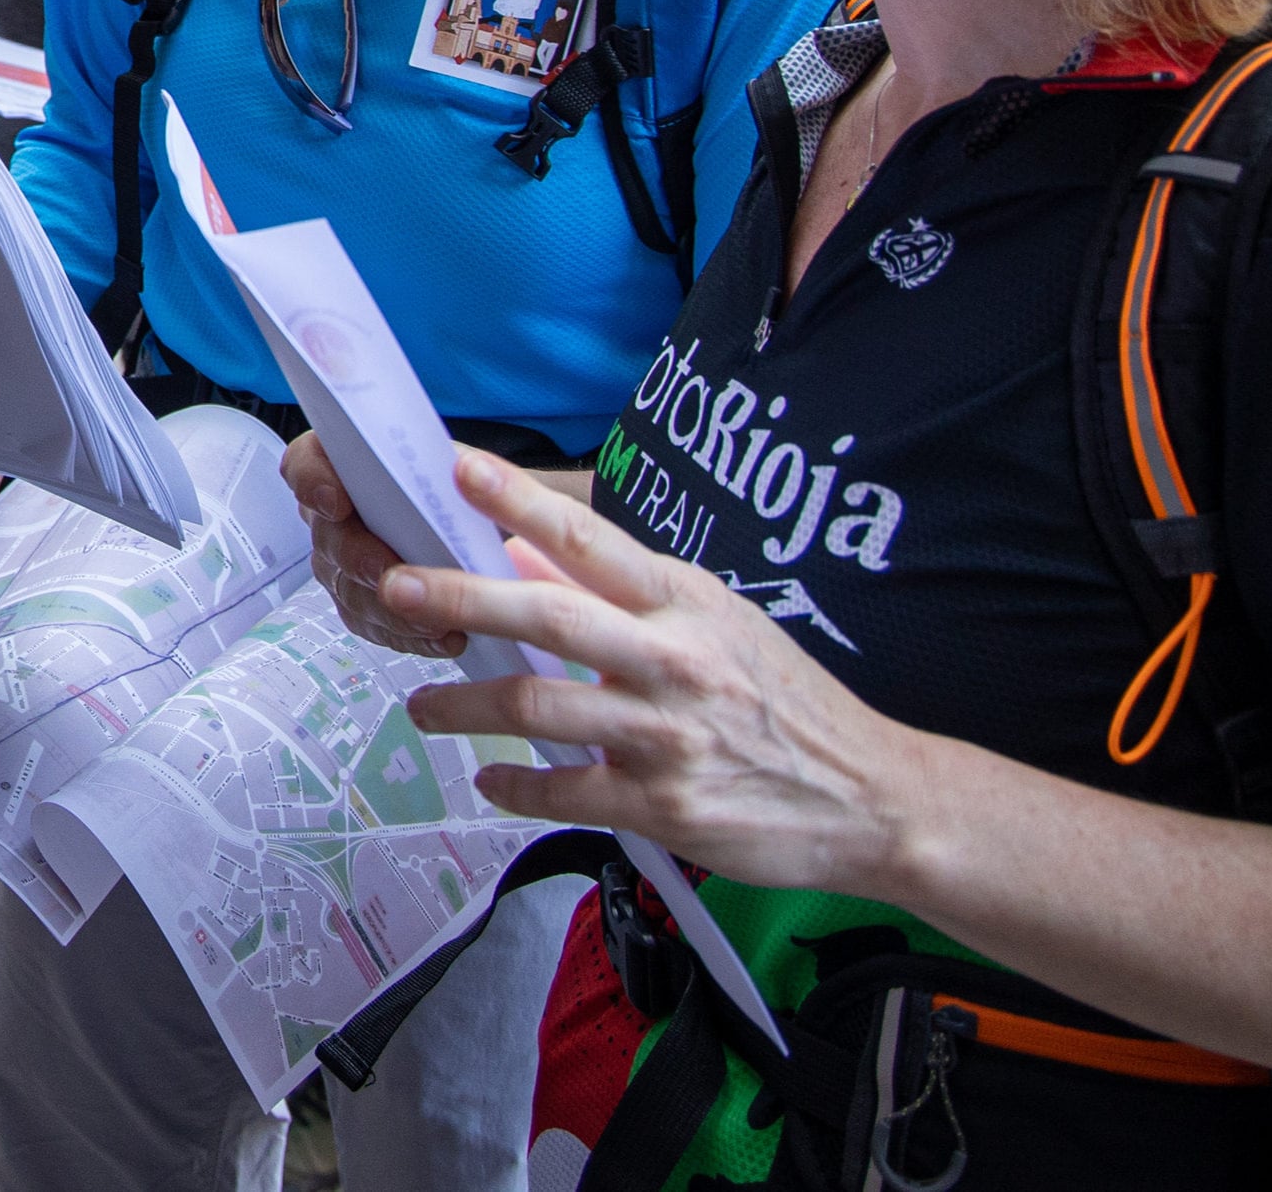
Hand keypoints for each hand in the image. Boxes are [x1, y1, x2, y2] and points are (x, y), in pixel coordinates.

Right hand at [282, 431, 461, 657]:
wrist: (485, 538)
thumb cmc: (470, 494)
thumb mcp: (473, 469)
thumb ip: (467, 466)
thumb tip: (469, 471)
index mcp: (352, 464)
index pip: (308, 462)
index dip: (312, 480)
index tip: (337, 502)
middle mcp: (338, 515)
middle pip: (328, 535)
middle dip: (358, 557)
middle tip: (386, 571)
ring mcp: (345, 565)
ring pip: (350, 590)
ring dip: (389, 608)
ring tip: (433, 619)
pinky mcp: (364, 606)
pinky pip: (373, 625)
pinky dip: (409, 633)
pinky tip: (444, 637)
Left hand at [371, 446, 920, 893]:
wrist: (873, 797)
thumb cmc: (786, 703)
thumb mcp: (717, 624)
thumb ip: (623, 596)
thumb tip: (529, 558)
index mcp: (685, 602)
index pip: (587, 537)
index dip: (516, 500)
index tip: (456, 466)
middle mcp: (673, 659)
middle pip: (547, 615)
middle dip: (462, 597)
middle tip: (397, 585)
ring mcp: (666, 735)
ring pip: (537, 706)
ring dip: (465, 704)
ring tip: (424, 704)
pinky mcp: (663, 805)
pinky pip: (564, 790)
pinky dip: (514, 784)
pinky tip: (490, 779)